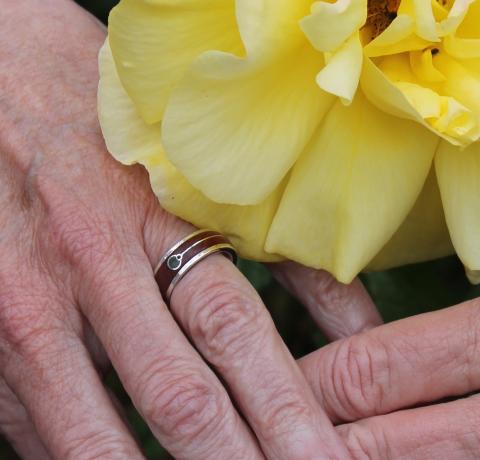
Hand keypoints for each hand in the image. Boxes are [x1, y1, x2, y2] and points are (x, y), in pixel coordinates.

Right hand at [0, 1, 380, 457]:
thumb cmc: (104, 129)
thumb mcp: (195, 175)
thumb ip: (281, 254)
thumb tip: (361, 329)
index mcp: (157, 218)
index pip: (240, 334)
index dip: (289, 413)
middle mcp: (87, 265)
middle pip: (179, 395)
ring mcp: (20, 306)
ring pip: (94, 430)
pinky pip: (32, 424)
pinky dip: (83, 459)